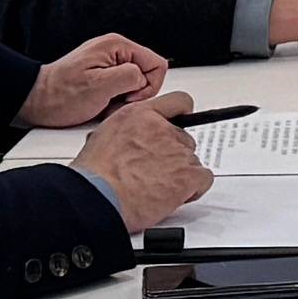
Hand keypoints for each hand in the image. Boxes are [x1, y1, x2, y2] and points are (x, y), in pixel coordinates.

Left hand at [20, 32, 169, 132]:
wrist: (35, 102)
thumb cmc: (60, 94)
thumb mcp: (99, 85)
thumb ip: (131, 76)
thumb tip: (145, 79)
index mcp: (117, 46)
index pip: (157, 64)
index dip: (148, 85)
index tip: (128, 96)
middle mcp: (115, 52)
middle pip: (147, 75)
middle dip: (134, 95)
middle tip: (111, 102)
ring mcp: (108, 65)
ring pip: (135, 86)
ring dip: (123, 101)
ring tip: (103, 104)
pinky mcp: (103, 77)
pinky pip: (122, 92)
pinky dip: (114, 102)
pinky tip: (99, 105)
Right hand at [82, 92, 207, 226]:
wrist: (99, 196)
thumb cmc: (94, 175)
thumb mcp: (101, 137)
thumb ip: (124, 134)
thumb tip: (124, 142)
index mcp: (139, 115)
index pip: (177, 102)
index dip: (182, 114)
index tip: (185, 121)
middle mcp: (161, 129)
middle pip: (183, 138)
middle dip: (173, 155)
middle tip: (155, 171)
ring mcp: (177, 150)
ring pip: (192, 160)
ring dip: (180, 174)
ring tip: (158, 188)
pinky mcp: (188, 174)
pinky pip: (203, 178)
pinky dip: (194, 189)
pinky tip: (176, 196)